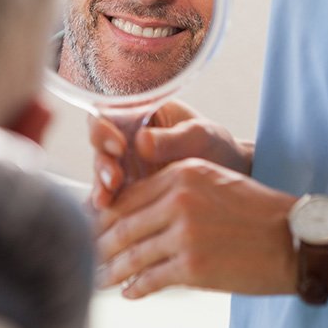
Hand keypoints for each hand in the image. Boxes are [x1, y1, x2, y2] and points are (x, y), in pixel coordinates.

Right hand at [89, 100, 253, 209]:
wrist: (229, 176)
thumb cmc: (214, 146)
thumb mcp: (200, 136)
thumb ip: (172, 138)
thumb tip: (141, 142)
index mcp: (139, 113)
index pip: (108, 113)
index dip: (105, 128)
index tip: (119, 145)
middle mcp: (125, 137)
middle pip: (99, 145)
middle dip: (102, 162)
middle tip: (114, 179)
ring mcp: (124, 165)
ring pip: (101, 172)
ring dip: (101, 185)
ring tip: (107, 201)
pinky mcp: (128, 190)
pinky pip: (110, 195)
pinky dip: (107, 205)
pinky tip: (107, 214)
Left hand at [95, 158, 296, 297]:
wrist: (291, 237)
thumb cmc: (253, 209)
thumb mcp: (211, 180)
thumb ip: (172, 189)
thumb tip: (136, 210)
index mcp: (181, 174)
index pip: (129, 195)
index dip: (104, 213)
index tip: (92, 224)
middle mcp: (178, 200)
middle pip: (123, 224)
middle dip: (100, 242)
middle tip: (88, 252)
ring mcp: (184, 234)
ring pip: (132, 253)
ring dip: (112, 269)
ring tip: (99, 277)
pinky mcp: (193, 267)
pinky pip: (151, 278)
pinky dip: (136, 287)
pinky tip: (129, 291)